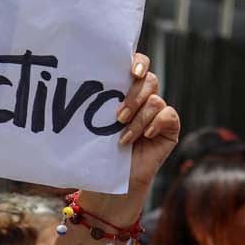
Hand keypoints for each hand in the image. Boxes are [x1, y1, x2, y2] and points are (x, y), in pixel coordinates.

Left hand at [83, 53, 179, 224]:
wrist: (112, 183)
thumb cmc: (99, 152)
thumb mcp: (94, 126)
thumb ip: (94, 106)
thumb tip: (75, 87)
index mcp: (126, 91)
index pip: (137, 64)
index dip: (137, 61)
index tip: (130, 72)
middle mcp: (144, 98)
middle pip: (148, 79)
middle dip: (133, 96)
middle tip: (118, 116)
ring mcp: (158, 113)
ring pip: (155, 100)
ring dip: (138, 118)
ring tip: (123, 136)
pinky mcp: (169, 128)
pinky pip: (169, 115)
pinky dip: (155, 124)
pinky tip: (144, 137)